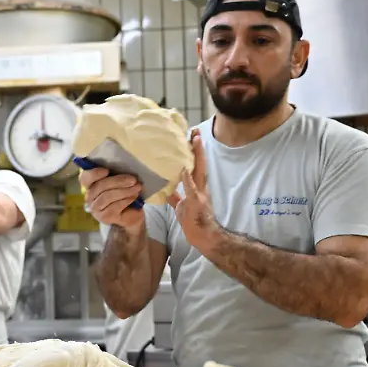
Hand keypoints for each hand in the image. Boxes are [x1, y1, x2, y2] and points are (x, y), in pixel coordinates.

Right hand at [79, 165, 145, 234]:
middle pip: (99, 186)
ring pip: (107, 197)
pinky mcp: (104, 218)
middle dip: (118, 181)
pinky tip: (134, 197)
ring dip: (124, 191)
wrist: (133, 213)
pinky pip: (114, 207)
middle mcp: (90, 197)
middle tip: (133, 179)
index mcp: (91, 184)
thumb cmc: (125, 193)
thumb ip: (116, 173)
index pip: (84, 178)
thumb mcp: (120, 180)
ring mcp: (96, 208)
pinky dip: (126, 200)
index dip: (93, 173)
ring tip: (137, 187)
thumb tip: (122, 165)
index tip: (107, 170)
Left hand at [168, 128, 220, 252]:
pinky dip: (187, 179)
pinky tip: (184, 169)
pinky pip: (191, 189)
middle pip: (199, 163)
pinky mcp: (195, 202)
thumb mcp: (181, 205)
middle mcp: (200, 187)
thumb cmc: (193, 221)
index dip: (194, 151)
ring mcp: (199, 194)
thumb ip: (175, 195)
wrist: (202, 236)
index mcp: (197, 187)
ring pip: (199, 170)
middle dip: (197, 147)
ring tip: (195, 140)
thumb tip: (165, 188)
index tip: (192, 136)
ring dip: (197, 155)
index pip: (195, 165)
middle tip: (195, 130)